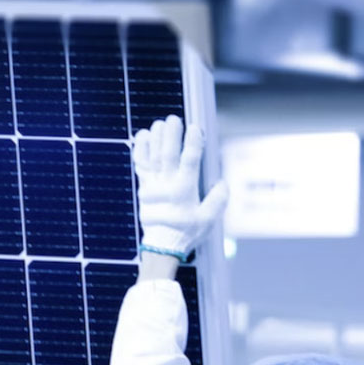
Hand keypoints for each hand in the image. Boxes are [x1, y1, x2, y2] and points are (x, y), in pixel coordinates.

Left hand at [133, 115, 228, 258]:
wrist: (161, 245)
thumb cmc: (186, 233)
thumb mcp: (209, 220)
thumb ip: (217, 200)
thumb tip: (222, 182)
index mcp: (184, 190)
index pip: (190, 161)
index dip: (193, 143)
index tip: (195, 128)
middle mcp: (167, 185)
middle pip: (168, 154)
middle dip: (171, 135)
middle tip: (173, 119)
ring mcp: (152, 185)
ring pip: (153, 157)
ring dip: (156, 138)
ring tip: (158, 124)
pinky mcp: (143, 187)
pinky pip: (140, 164)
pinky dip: (141, 149)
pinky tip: (142, 135)